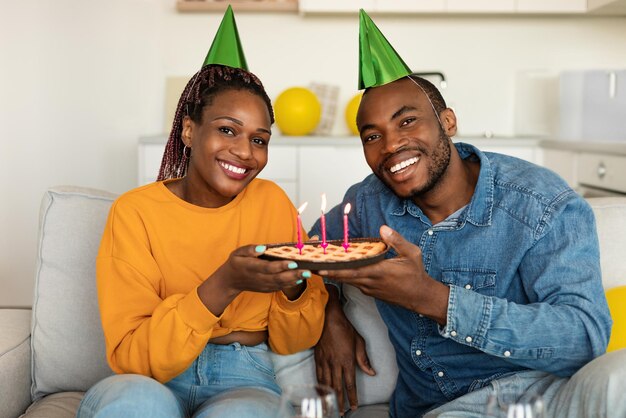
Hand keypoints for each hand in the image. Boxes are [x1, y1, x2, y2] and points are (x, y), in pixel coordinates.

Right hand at [198, 244, 309, 314]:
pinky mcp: (267, 289)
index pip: (269, 268)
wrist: (231, 281)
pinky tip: (300, 278)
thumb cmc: (236, 263)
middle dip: (294, 274)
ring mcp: (264, 285)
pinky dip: (291, 283)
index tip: (293, 262)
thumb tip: (262, 248)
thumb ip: (249, 250)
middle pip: (279, 278)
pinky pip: (280, 287)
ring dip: (295, 279)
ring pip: (281, 284)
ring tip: (308, 273)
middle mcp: (259, 278)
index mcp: (252, 268)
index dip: (281, 266)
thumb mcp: (238, 252)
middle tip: (307, 270)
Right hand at [314, 287, 374, 414]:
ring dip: (328, 397)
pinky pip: (318, 376)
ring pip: (326, 384)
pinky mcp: (317, 358)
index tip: (354, 406)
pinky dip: (319, 387)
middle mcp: (335, 363)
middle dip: (339, 402)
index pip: (350, 384)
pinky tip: (321, 393)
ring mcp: (325, 361)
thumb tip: (372, 372)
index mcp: (347, 360)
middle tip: (340, 413)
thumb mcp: (359, 342)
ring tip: (329, 408)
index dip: (352, 397)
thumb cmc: (345, 328)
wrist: (328, 318)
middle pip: (337, 388)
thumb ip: (364, 359)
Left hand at [319, 225, 449, 323]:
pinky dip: (343, 277)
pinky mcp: (370, 291)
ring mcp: (369, 288)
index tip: (321, 265)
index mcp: (379, 271)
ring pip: (347, 280)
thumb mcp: (411, 254)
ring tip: (317, 266)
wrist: (420, 297)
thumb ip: (396, 241)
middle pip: (344, 276)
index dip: (336, 268)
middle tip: (310, 265)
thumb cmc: (416, 274)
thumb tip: (382, 228)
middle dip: (327, 271)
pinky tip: (335, 270)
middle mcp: (370, 281)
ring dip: (333, 274)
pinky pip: (353, 283)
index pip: (353, 270)